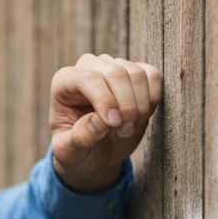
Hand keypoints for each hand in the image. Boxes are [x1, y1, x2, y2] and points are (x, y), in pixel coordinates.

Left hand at [49, 53, 162, 190]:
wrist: (95, 152)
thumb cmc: (77, 150)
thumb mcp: (69, 152)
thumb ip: (80, 137)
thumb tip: (102, 121)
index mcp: (64, 82)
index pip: (89, 79)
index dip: (106, 100)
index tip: (114, 124)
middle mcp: (88, 67)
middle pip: (116, 73)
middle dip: (126, 106)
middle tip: (124, 132)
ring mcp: (114, 66)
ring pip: (137, 74)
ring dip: (140, 106)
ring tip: (128, 128)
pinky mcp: (136, 73)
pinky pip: (153, 76)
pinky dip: (153, 98)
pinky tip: (141, 116)